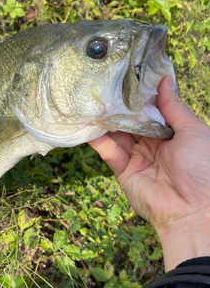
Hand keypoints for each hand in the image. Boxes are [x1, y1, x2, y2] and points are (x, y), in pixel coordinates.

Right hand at [89, 75, 209, 270]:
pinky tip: (88, 125)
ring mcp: (138, 158)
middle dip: (121, 106)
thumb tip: (166, 80)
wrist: (192, 209)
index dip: (141, 97)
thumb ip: (174, 107)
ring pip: (119, 134)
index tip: (127, 77)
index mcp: (173, 134)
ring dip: (107, 120)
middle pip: (133, 122)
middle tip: (105, 86)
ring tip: (93, 101)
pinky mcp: (124, 172)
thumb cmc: (201, 167)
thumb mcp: (193, 131)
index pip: (152, 111)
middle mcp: (154, 145)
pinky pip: (109, 152)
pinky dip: (99, 140)